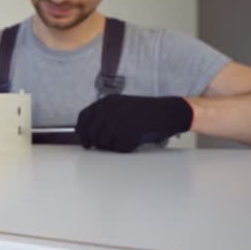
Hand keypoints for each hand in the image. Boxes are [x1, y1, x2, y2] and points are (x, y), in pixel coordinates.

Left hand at [76, 95, 192, 152]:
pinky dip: (124, 148)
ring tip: (123, 141)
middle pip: (91, 133)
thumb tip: (87, 133)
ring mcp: (119, 120)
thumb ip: (104, 115)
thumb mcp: (121, 106)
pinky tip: (133, 142)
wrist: (169, 111)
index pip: (84, 117)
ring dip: (111, 147)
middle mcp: (110, 109)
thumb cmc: (146, 112)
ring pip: (104, 143)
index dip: (81, 131)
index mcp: (107, 101)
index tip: (84, 141)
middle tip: (101, 147)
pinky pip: (119, 148)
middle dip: (95, 143)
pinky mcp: (128, 132)